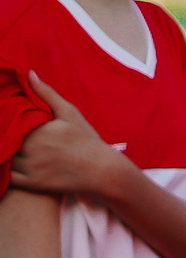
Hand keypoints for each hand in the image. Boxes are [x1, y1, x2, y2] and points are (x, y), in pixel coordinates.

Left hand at [8, 73, 131, 200]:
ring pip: (5, 157)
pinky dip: (5, 170)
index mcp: (37, 129)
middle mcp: (31, 148)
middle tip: (8, 134)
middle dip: (5, 136)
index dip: (6, 121)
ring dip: (5, 152)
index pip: (9, 122)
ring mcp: (31, 167)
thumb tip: (29, 74)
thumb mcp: (70, 113)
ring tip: (10, 147)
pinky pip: (8, 177)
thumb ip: (47, 94)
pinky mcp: (32, 183)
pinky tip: (10, 162)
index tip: (9, 120)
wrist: (103, 171)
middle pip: (5, 140)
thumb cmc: (87, 140)